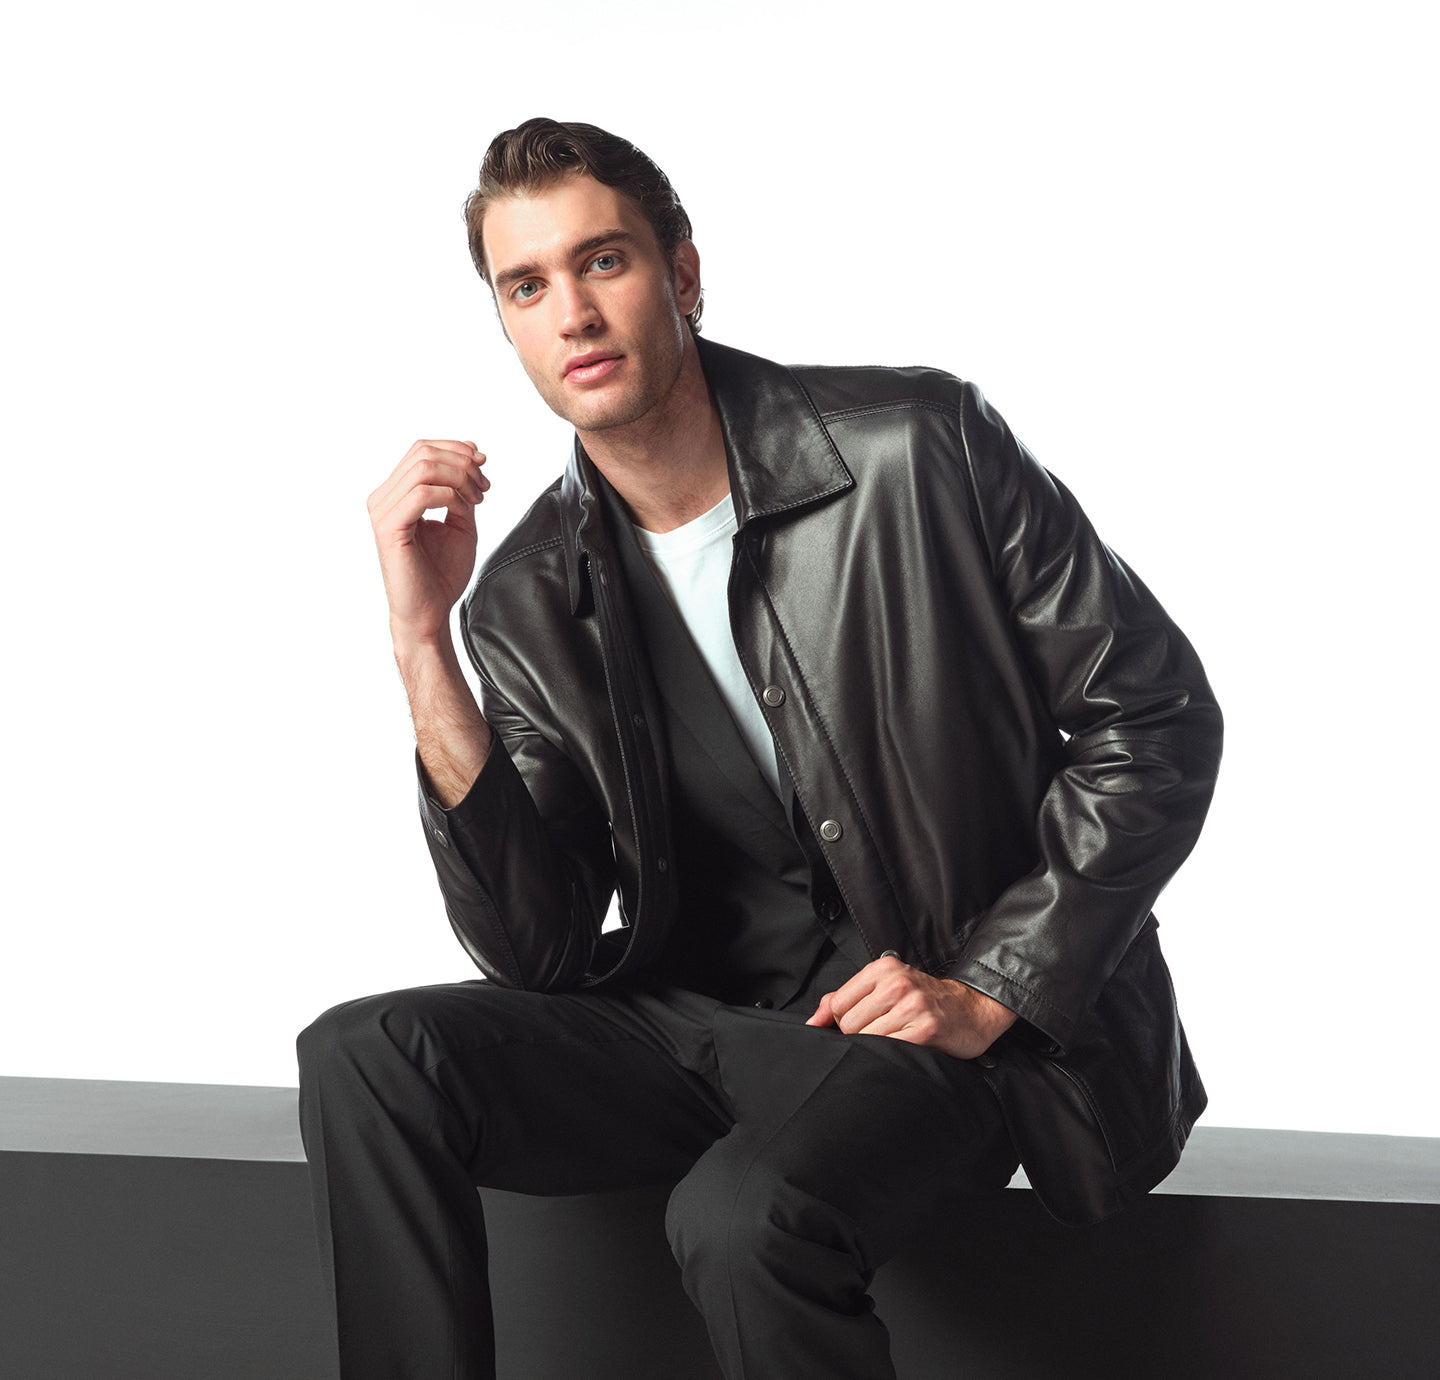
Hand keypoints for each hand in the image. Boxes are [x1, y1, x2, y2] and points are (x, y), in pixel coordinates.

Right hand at [367, 440, 490, 646]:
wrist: (430, 613)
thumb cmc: (441, 575)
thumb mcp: (459, 523)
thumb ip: (461, 491)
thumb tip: (472, 456)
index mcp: (395, 495)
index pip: (421, 450)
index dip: (456, 449)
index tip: (484, 464)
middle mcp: (383, 499)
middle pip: (423, 452)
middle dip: (462, 462)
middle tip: (484, 486)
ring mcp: (382, 512)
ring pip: (423, 468)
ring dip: (460, 478)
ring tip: (478, 498)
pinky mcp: (389, 528)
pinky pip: (422, 494)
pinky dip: (451, 496)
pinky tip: (464, 510)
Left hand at [806, 954, 1017, 1059]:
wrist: (972, 1009)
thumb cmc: (925, 1000)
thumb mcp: (884, 987)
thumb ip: (844, 1000)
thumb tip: (814, 1021)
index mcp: (883, 968)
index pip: (838, 1004)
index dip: (843, 1022)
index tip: (862, 1025)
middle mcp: (897, 983)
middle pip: (849, 1024)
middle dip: (860, 1036)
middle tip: (883, 1034)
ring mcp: (912, 1005)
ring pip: (867, 1038)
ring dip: (877, 1047)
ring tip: (895, 1039)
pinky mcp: (926, 1028)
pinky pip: (890, 1048)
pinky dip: (892, 1054)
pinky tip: (904, 1048)